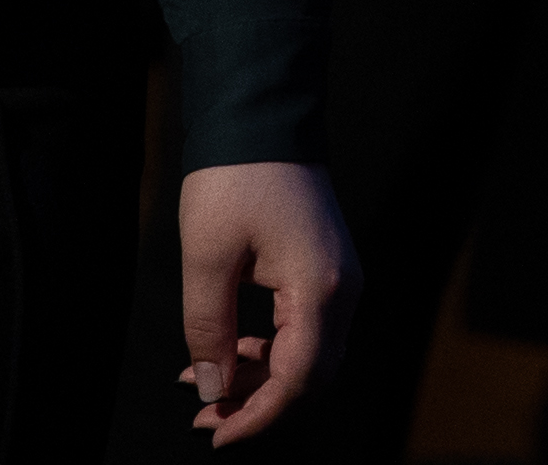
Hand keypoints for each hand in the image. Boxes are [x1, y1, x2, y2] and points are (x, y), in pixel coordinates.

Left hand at [175, 158, 353, 440]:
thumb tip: (214, 388)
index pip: (299, 380)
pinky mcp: (328, 267)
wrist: (262, 114)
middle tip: (203, 414)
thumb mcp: (208, 259)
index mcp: (321, 289)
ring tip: (204, 382)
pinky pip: (306, 327)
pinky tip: (229, 349)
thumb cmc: (234, 180)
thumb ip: (210, 331)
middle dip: (257, 402)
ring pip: (308, 354)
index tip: (215, 433)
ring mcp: (341, 277)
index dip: (257, 416)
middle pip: (310, 375)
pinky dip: (269, 348)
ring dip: (260, 376)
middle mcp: (344, 289)